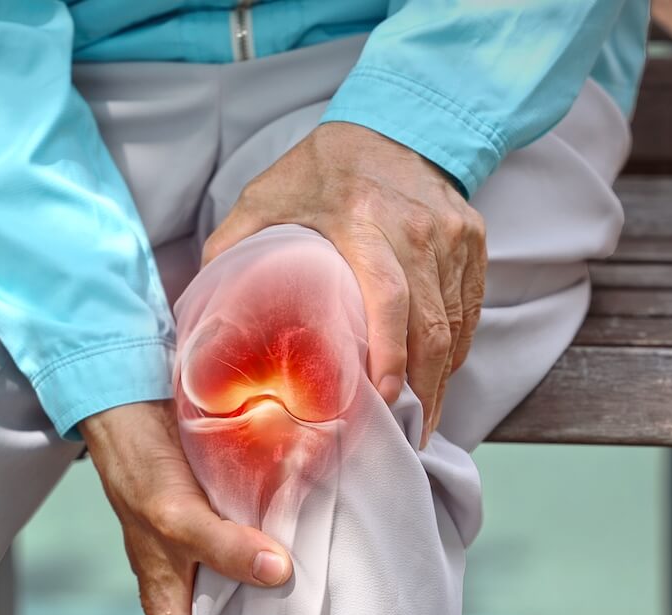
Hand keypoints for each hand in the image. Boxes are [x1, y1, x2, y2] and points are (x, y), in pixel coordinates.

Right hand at [79, 400, 292, 614]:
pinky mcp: (228, 526)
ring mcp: (209, 557)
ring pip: (245, 605)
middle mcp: (189, 588)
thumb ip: (222, 545)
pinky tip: (319, 564)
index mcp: (167, 603)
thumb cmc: (137, 470)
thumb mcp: (175, 515)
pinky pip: (259, 558)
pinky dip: (284, 567)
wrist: (134, 410)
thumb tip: (278, 573)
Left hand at [202, 121, 487, 447]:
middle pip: (433, 325)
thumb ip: (229, 249)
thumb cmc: (318, 170)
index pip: (389, 298)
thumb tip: (198, 308)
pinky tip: (437, 377)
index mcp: (361, 221)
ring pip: (457, 323)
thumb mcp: (263, 199)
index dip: (390, 356)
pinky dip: (456, 347)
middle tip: (409, 435)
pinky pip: (471, 308)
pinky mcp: (474, 239)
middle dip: (424, 389)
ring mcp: (453, 235)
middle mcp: (417, 228)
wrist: (393, 122)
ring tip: (422, 418)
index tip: (381, 401)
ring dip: (441, 377)